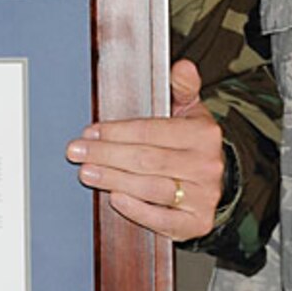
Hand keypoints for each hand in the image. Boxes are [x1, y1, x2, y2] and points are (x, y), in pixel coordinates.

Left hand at [66, 60, 226, 239]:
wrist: (214, 184)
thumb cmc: (191, 144)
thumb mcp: (190, 112)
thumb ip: (182, 88)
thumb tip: (182, 66)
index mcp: (203, 134)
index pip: (152, 131)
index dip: (117, 132)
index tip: (90, 132)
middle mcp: (206, 166)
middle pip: (147, 160)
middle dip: (107, 155)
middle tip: (77, 152)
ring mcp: (203, 197)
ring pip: (152, 188)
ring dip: (114, 180)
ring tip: (87, 173)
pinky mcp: (196, 223)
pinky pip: (163, 219)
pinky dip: (137, 210)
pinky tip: (115, 198)